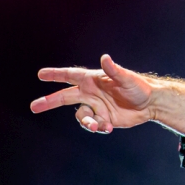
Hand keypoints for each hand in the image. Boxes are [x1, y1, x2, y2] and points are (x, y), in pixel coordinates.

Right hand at [30, 54, 184, 134]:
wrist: (150, 104)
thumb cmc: (139, 87)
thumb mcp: (126, 79)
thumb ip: (114, 70)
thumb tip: (105, 58)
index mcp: (93, 80)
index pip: (70, 75)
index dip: (55, 74)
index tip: (40, 74)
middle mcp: (90, 93)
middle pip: (64, 97)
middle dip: (49, 102)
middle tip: (34, 106)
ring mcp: (95, 106)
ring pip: (80, 116)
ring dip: (86, 121)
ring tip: (98, 125)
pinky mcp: (102, 118)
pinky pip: (93, 125)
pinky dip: (99, 127)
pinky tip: (110, 127)